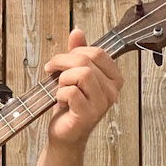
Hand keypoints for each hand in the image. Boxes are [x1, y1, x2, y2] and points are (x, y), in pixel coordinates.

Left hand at [44, 28, 121, 150]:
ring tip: (60, 88)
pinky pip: (72, 92)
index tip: (62, 61)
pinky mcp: (88, 115)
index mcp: (113, 78)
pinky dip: (60, 93)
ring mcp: (102, 104)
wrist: (64, 134)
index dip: (75, 51)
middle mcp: (112, 91)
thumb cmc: (70, 105)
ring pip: (82, 74)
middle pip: (87, 61)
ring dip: (63, 79)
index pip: (98, 52)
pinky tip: (61, 101)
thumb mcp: (73, 74)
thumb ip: (77, 52)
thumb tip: (77, 31)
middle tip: (52, 70)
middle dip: (63, 62)